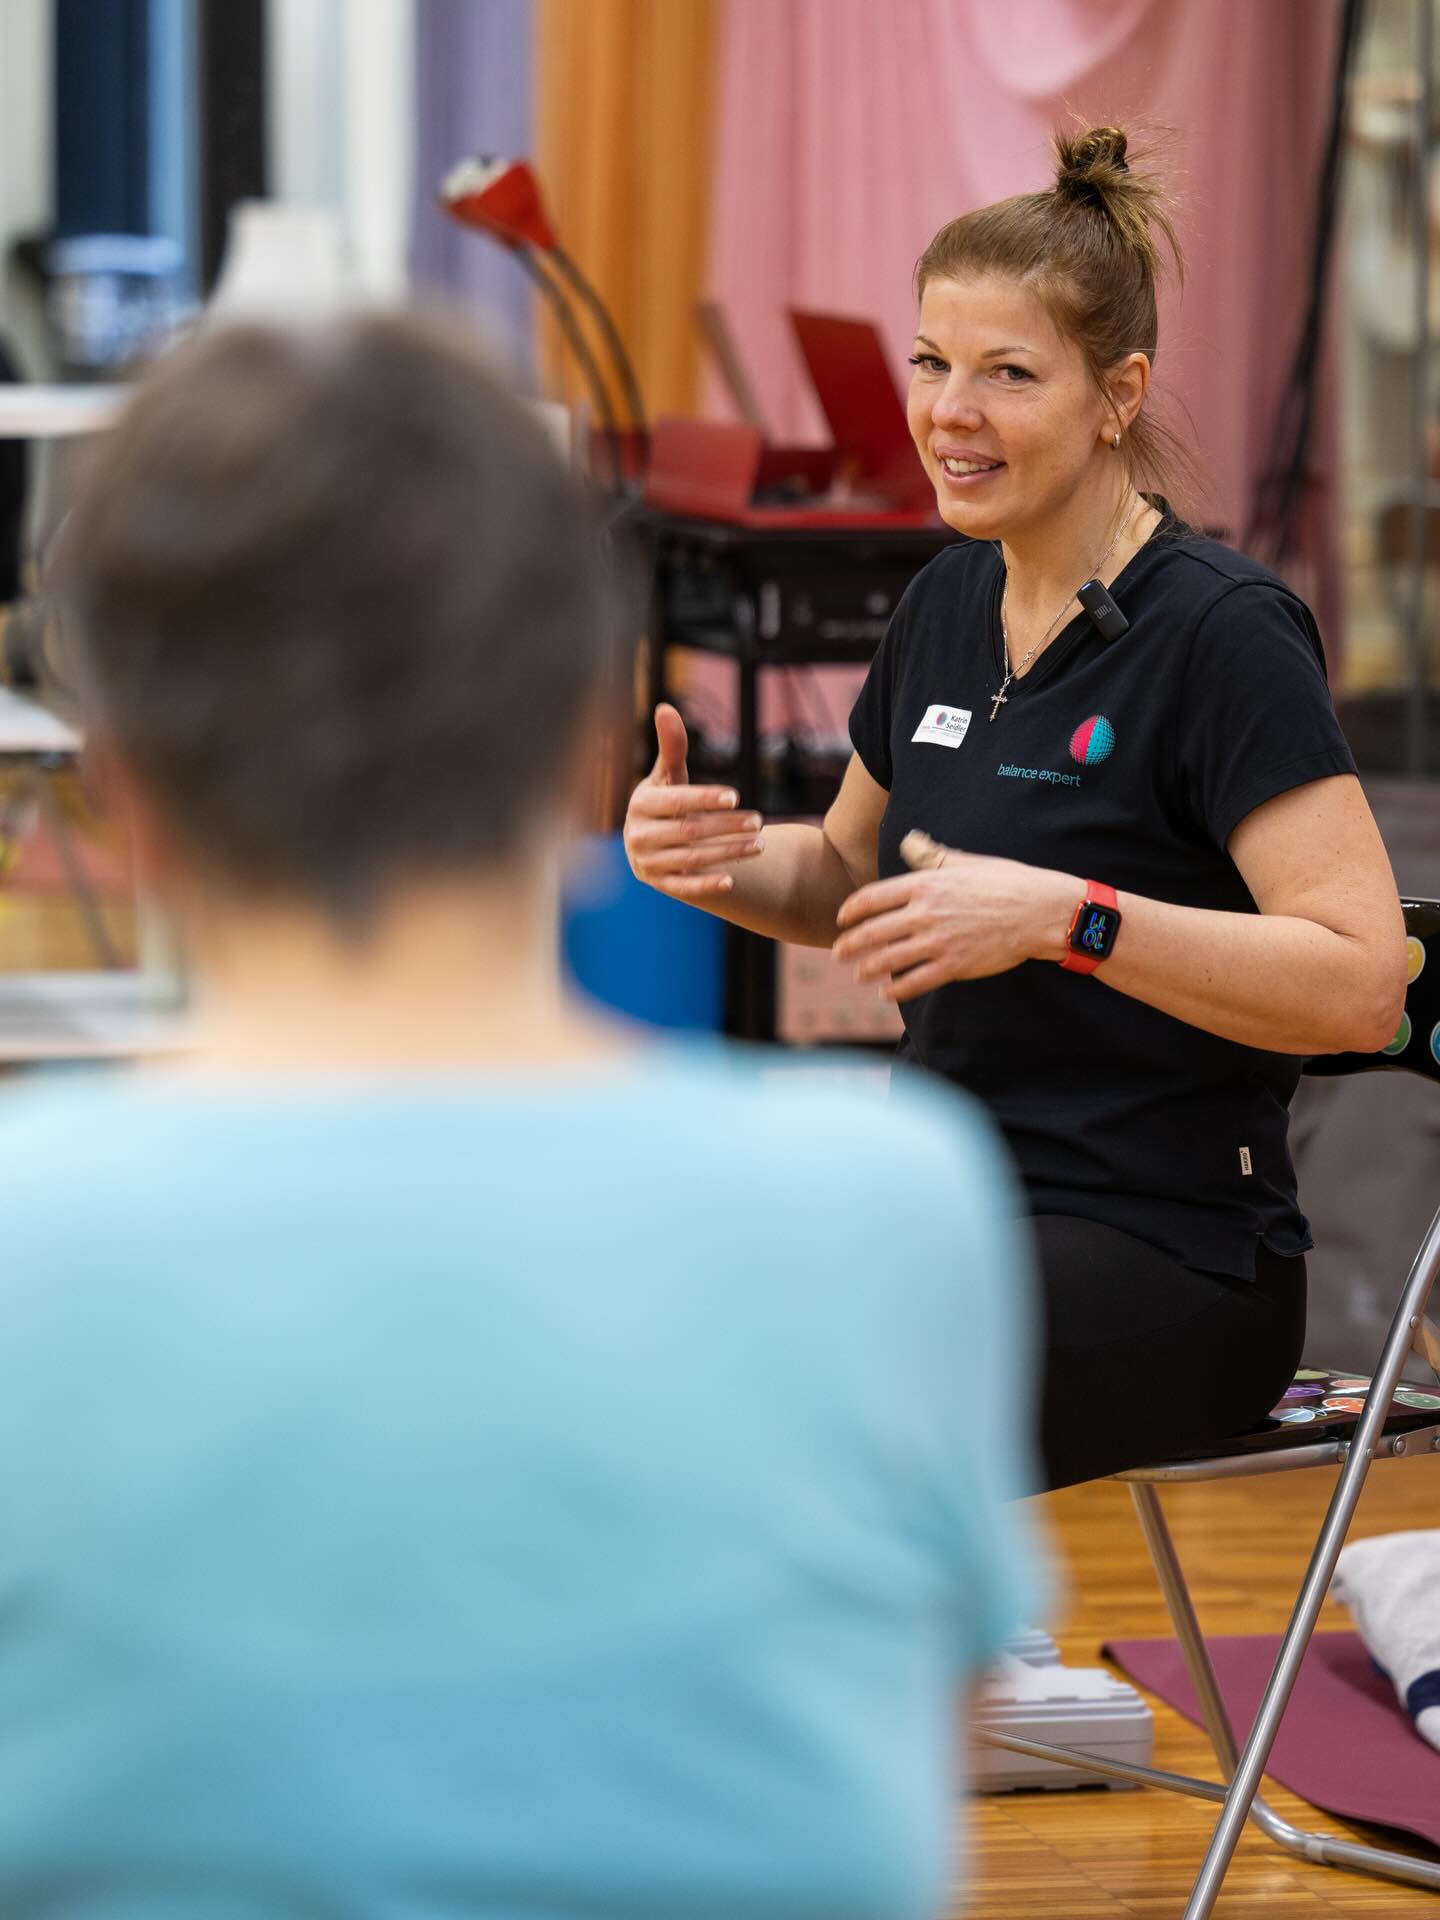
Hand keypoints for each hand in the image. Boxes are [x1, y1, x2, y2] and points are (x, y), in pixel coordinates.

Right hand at [623, 704, 765, 901]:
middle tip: (759, 820)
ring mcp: (647, 863)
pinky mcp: (659, 884)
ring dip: (728, 853)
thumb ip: (671, 746)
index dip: (704, 799)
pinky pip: (684, 888)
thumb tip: (665, 707)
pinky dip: (707, 886)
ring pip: (692, 859)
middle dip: (726, 827)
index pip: (676, 802)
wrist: (650, 841)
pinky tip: (732, 880)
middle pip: (688, 831)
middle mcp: (639, 835)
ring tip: (760, 844)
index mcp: (640, 804)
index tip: (735, 797)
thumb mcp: (668, 775)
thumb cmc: (665, 801)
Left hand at [832, 829, 1079, 1000]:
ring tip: (858, 975)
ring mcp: (939, 942)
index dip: (850, 911)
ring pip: (888, 960)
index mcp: (925, 884)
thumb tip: (908, 841)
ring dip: (867, 970)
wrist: (1040, 911)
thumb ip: (930, 856)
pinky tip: (885, 993)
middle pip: (873, 932)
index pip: (872, 898)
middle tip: (838, 953)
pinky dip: (895, 990)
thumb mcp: (964, 862)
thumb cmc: (1005, 882)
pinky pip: (915, 982)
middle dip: (850, 945)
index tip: (841, 920)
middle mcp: (926, 913)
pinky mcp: (954, 966)